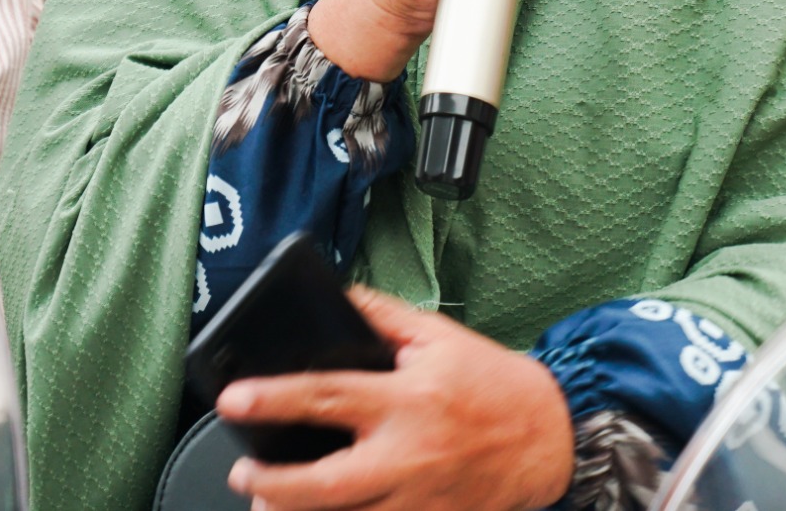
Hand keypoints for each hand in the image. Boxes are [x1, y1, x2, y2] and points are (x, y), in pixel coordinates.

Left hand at [222, 288, 575, 510]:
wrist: (552, 437)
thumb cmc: (495, 384)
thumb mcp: (440, 336)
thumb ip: (384, 316)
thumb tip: (338, 296)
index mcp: (408, 398)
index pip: (326, 395)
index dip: (273, 399)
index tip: (233, 399)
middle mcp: (409, 453)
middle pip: (327, 483)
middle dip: (274, 483)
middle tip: (243, 475)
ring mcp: (420, 499)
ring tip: (267, 504)